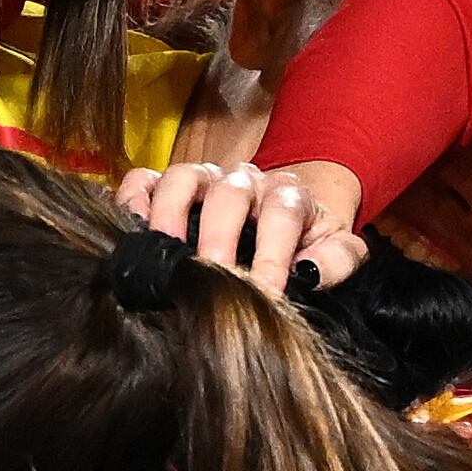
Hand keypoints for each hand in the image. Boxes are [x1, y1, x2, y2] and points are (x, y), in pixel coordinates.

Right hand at [115, 156, 365, 293]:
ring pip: (183, 178)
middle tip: (211, 279)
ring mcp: (203, 179)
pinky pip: (144, 179)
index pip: (281, 214)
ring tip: (167, 255)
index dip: (272, 254)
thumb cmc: (307, 242)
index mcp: (287, 194)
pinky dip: (133, 200)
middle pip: (229, 195)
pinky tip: (134, 230)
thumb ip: (337, 259)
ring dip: (172, 214)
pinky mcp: (166, 184)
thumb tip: (311, 273)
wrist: (288, 217)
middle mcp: (244, 180)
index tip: (264, 292)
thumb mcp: (335, 249)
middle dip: (219, 239)